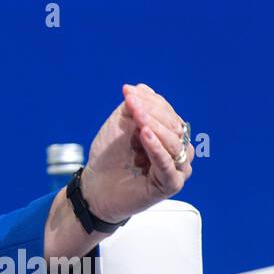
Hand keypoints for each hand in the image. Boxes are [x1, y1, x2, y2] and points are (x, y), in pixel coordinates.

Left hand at [80, 83, 193, 223]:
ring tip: (138, 119)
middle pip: (174, 126)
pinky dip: (156, 148)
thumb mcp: (119, 125)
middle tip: (131, 104)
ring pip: (174, 143)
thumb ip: (133, 108)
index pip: (168, 112)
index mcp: (167, 134)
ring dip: (155, 127)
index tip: (128, 92)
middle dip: (152, 112)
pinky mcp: (171, 184)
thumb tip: (141, 88)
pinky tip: (145, 135)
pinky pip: (168, 164)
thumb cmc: (110, 156)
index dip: (150, 101)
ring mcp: (176, 167)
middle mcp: (176, 150)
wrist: (96, 185)